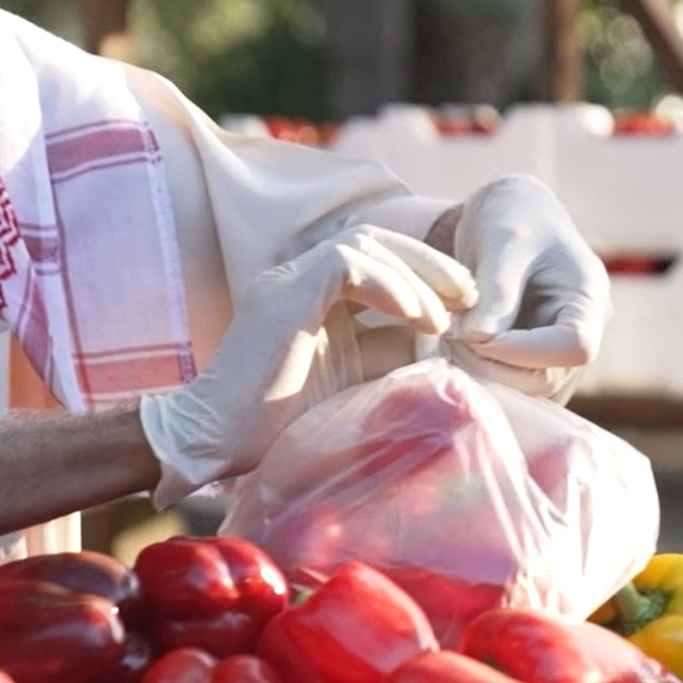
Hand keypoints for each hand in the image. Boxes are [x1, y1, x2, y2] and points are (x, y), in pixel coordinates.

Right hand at [138, 226, 473, 504]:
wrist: (212, 442)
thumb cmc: (278, 425)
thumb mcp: (352, 380)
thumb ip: (387, 353)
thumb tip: (443, 342)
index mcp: (311, 292)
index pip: (375, 256)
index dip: (422, 271)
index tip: (463, 304)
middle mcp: (296, 276)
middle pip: (374, 239)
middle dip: (428, 263)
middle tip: (470, 294)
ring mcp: (287, 279)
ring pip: (364, 244)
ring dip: (414, 275)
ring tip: (447, 314)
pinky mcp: (285, 295)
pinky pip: (346, 265)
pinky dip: (388, 286)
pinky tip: (417, 317)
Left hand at [444, 174, 610, 401]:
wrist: (508, 216)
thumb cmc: (511, 218)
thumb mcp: (502, 241)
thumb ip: (496, 290)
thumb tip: (480, 340)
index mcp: (588, 298)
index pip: (576, 346)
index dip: (525, 351)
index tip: (477, 335)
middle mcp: (582, 333)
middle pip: (548, 379)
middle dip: (493, 367)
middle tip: (451, 340)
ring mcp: (559, 354)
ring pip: (526, 391)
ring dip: (481, 376)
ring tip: (449, 341)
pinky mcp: (534, 363)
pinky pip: (511, 387)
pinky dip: (479, 376)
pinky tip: (454, 350)